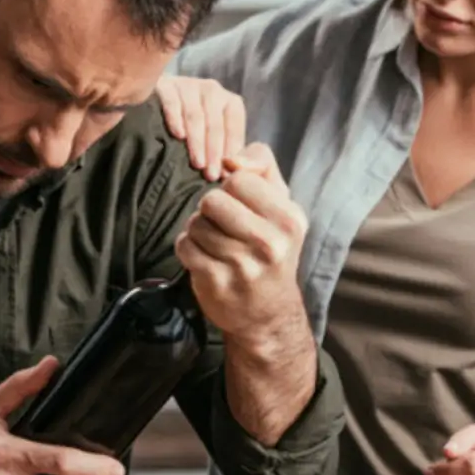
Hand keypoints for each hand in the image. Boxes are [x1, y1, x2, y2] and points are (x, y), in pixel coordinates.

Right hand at [154, 75, 245, 180]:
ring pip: (195, 115)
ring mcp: (188, 86)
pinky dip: (176, 118)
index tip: (226, 172)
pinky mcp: (165, 86)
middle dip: (214, 151)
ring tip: (197, 164)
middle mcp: (211, 90)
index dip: (231, 149)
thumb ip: (235, 155)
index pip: (234, 125)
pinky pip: (172, 102)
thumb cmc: (197, 133)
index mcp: (230, 102)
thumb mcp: (220, 140)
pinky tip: (178, 136)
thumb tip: (237, 170)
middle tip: (211, 175)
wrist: (160, 111)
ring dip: (197, 141)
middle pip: (214, 123)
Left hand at [174, 142, 308, 350]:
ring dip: (198, 229)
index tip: (240, 205)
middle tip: (222, 224)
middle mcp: (270, 244)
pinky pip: (185, 245)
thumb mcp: (281, 204)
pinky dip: (188, 247)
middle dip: (211, 208)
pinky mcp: (216, 283)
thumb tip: (231, 160)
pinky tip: (204, 256)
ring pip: (196, 223)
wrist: (268, 313)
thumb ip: (262, 166)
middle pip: (212, 199)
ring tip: (214, 242)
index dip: (232, 188)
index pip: (239, 179)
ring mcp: (242, 266)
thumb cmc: (271, 246)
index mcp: (290, 220)